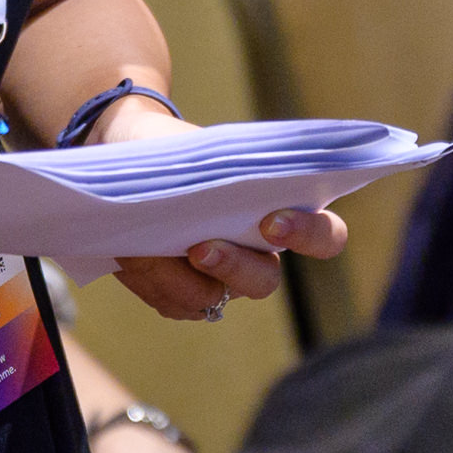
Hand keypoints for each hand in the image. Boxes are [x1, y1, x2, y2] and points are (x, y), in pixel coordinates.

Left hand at [91, 105, 349, 324]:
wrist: (127, 163)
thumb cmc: (175, 151)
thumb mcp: (195, 148)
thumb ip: (211, 170)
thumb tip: (200, 192)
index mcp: (280, 212)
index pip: (325, 236)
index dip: (308, 235)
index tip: (273, 220)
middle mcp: (257, 255)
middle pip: (264, 282)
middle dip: (233, 266)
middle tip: (201, 248)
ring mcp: (221, 281)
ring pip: (210, 299)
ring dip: (175, 275)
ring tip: (143, 248)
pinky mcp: (184, 296)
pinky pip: (174, 304)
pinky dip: (151, 281)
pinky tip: (132, 256)